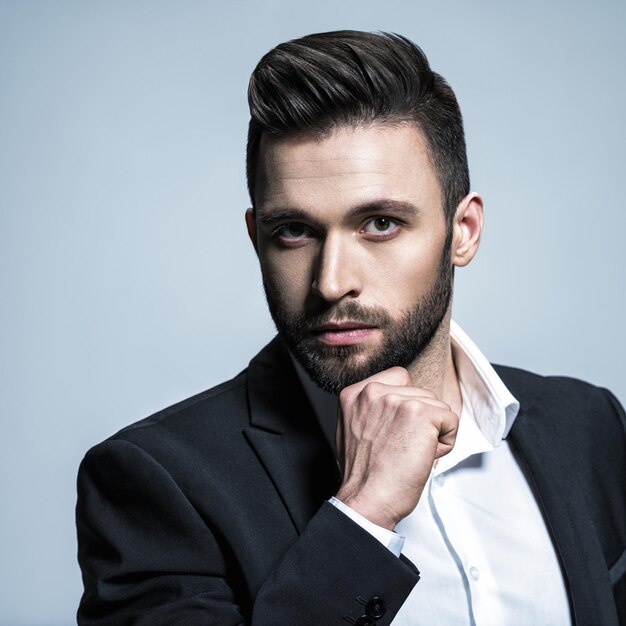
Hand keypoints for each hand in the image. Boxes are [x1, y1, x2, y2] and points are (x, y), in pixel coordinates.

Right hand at [335, 366, 458, 529]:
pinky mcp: (421, 413)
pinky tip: (424, 456)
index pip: (399, 378)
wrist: (367, 499)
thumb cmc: (363, 474)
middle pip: (421, 393)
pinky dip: (446, 442)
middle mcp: (373, 391)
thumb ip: (371, 408)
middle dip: (420, 421)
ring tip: (411, 453)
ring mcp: (397, 400)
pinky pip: (451, 420)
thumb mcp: (353, 428)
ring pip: (437, 406)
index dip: (406, 405)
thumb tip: (397, 402)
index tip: (395, 430)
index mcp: (355, 392)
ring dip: (433, 432)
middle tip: (401, 448)